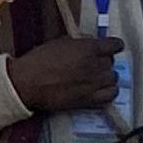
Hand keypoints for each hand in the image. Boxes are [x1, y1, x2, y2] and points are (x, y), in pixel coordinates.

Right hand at [7, 33, 124, 113]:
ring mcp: (94, 84)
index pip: (116, 45)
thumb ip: (80, 44)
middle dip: (104, 63)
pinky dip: (108, 92)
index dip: (112, 47)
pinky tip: (100, 90)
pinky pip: (110, 95)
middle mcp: (96, 65)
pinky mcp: (89, 100)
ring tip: (95, 79)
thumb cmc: (39, 61)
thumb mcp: (60, 43)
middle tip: (92, 65)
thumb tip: (90, 46)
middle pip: (112, 63)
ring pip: (113, 78)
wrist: (26, 84)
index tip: (108, 49)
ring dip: (106, 77)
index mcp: (90, 48)